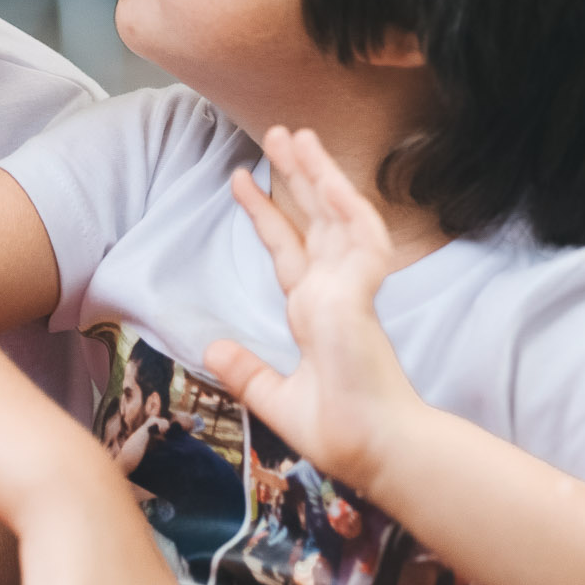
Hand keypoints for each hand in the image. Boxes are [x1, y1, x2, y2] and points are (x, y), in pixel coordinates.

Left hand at [205, 126, 426, 491]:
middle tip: (275, 133)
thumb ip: (247, 372)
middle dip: (295, 175)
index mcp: (315, 312)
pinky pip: (360, 237)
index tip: (240, 180)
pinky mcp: (362, 294)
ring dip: (319, 174)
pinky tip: (331, 176)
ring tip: (294, 134)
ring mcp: (350, 290)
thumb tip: (213, 347)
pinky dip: (347, 205)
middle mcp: (333, 293)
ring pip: (337, 215)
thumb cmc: (340, 432)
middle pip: (314, 219)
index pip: (288, 250)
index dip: (266, 214)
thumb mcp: (277, 399)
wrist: (371, 451)